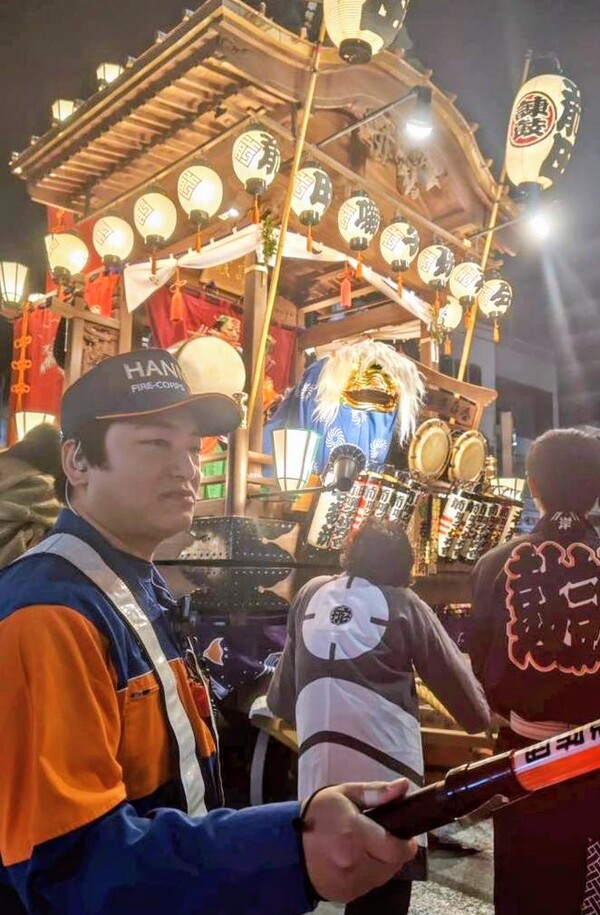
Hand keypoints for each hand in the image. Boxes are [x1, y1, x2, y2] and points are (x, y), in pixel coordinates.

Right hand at [301, 779, 416, 902]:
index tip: (404, 835)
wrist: (287, 844)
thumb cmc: (317, 814)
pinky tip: (357, 860)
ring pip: (383, 877)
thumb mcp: (344, 793)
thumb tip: (403, 786)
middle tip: (383, 838)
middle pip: (392, 864)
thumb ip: (376, 792)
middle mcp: (353, 862)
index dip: (405, 843)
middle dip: (393, 851)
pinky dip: (369, 874)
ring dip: (382, 863)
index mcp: (354, 833)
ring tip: (368, 848)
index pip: (395, 848)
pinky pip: (369, 886)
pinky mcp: (345, 895)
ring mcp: (349, 882)